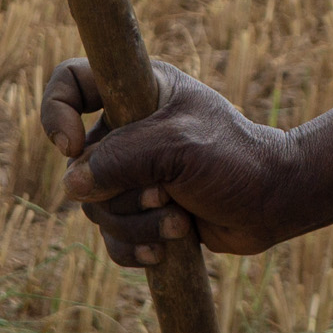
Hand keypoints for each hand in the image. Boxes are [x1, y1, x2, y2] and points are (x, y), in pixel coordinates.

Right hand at [38, 58, 307, 262]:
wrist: (275, 203)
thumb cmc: (235, 159)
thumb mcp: (178, 147)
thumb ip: (121, 159)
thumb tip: (72, 186)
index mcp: (136, 91)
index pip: (71, 82)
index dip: (56, 111)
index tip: (70, 147)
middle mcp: (128, 130)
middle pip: (81, 165)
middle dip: (120, 192)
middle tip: (166, 192)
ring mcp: (134, 173)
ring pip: (96, 209)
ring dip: (136, 224)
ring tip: (180, 222)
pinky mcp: (143, 213)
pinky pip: (112, 238)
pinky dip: (134, 248)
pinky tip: (165, 250)